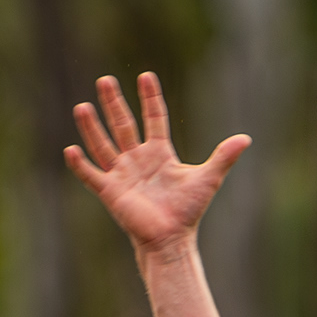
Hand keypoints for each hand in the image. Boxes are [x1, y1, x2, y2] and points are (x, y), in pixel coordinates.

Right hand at [64, 72, 249, 253]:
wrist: (171, 241)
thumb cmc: (188, 212)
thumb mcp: (207, 179)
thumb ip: (223, 157)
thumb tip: (246, 139)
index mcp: (159, 153)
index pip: (154, 119)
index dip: (150, 98)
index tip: (145, 76)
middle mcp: (138, 160)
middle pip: (123, 125)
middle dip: (114, 103)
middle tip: (105, 80)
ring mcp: (122, 174)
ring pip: (103, 145)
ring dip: (92, 127)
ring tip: (82, 106)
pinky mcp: (110, 192)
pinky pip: (91, 175)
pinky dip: (80, 165)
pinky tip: (69, 149)